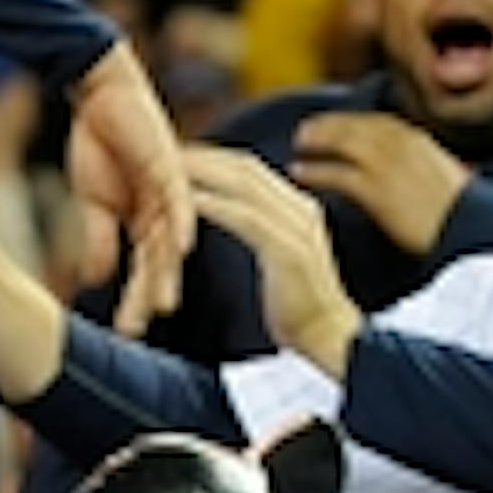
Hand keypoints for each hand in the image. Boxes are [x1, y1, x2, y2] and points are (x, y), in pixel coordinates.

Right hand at [62, 40, 194, 335]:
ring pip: (171, 241)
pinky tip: (183, 248)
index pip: (141, 271)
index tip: (125, 332)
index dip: (133, 300)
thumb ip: (98, 239)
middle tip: (139, 329)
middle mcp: (163, 215)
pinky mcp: (171, 168)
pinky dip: (182, 224)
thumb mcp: (92, 202)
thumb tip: (98, 278)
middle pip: (159, 264)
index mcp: (145, 224)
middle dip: (149, 297)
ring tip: (163, 304)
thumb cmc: (98, 146)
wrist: (101, 97)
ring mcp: (170, 193)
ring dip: (167, 273)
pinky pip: (180, 201)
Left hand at [184, 144, 363, 378]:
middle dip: (203, 156)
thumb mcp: (279, 260)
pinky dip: (215, 205)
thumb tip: (235, 221)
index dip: (213, 158)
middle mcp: (300, 209)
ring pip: (243, 183)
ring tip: (167, 168)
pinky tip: (186, 201)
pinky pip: (245, 217)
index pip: (250, 169)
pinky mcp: (288, 250)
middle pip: (244, 166)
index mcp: (298, 209)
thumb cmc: (299, 311)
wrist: (332, 340)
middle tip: (161, 152)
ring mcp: (297, 227)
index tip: (177, 156)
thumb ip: (262, 233)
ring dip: (203, 172)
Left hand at [290, 111, 468, 255]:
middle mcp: (402, 145)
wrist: (472, 232)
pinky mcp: (375, 191)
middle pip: (355, 126)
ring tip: (298, 147)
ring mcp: (387, 166)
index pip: (378, 123)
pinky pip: (336, 174)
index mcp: (421, 141)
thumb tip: (447, 171)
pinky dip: (315, 171)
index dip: (352, 122)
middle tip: (305, 130)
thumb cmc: (466, 216)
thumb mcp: (452, 182)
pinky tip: (300, 173)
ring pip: (342, 143)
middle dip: (328, 125)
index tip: (335, 123)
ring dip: (317, 142)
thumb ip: (434, 171)